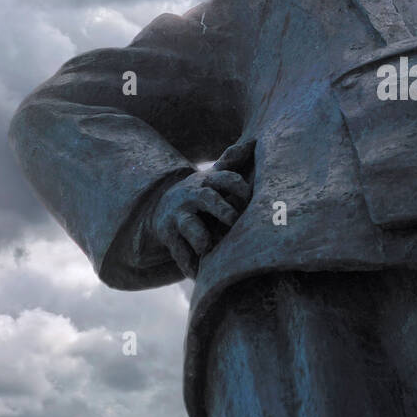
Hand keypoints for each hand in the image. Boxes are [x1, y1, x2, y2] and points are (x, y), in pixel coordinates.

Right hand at [150, 140, 254, 278]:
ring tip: (210, 248)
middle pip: (208, 199)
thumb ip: (232, 161)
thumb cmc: (201, 192)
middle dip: (222, 209)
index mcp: (208, 181)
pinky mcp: (170, 237)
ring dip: (201, 238)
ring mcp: (179, 217)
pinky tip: (200, 276)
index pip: (226, 178)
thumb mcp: (214, 176)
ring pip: (190, 227)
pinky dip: (189, 266)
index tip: (251, 198)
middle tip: (234, 221)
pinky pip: (179, 253)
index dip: (239, 186)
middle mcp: (193, 196)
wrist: (162, 207)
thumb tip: (254, 141)